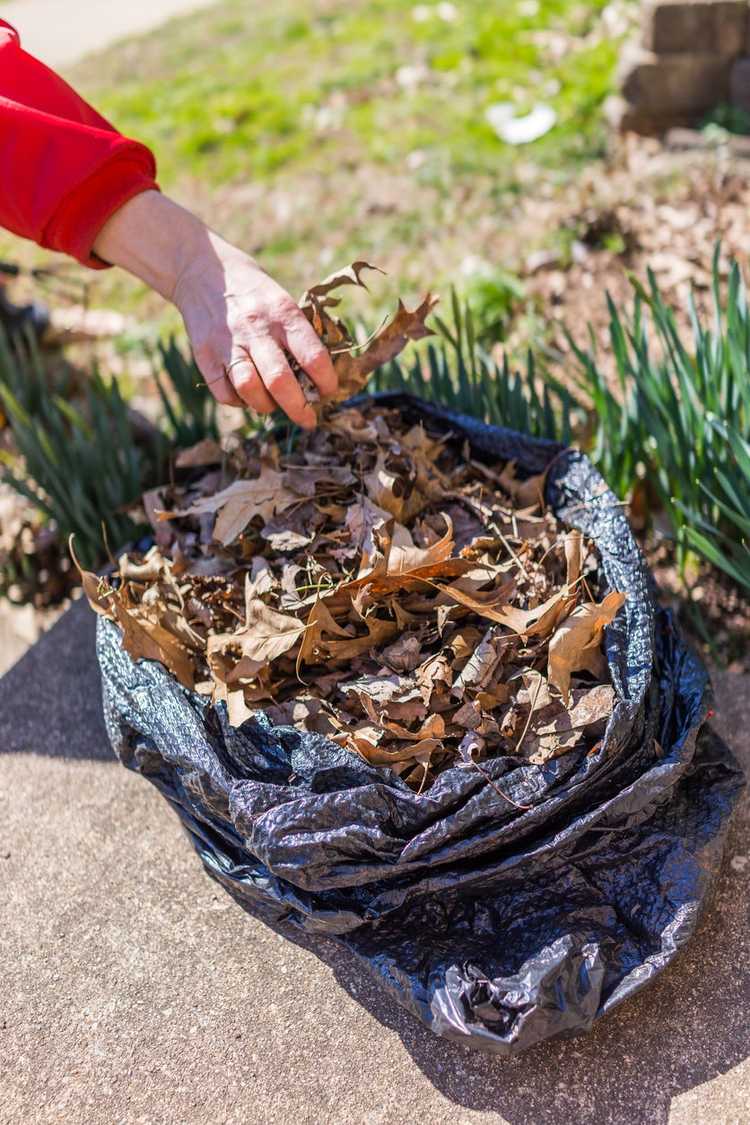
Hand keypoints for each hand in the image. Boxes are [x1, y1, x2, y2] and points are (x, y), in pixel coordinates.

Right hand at [93, 191, 336, 426]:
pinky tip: (247, 396)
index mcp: (283, 312)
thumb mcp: (282, 299)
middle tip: (308, 420)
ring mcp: (227, 342)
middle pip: (280, 381)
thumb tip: (319, 377)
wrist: (203, 269)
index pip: (313, 356)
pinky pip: (224, 393)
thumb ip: (299, 334)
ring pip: (250, 390)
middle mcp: (255, 328)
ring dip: (266, 407)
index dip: (326, 382)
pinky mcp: (204, 354)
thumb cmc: (254, 291)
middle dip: (299, 409)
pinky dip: (239, 403)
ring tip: (273, 406)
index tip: (329, 392)